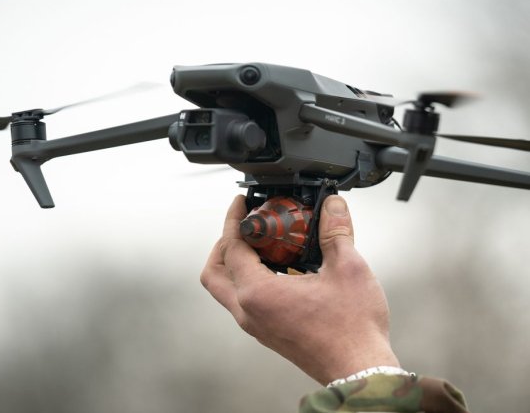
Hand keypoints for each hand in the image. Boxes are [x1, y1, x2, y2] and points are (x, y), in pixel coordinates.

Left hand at [200, 194, 399, 384]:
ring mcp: (256, 325)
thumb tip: (333, 206)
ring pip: (226, 290)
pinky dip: (249, 281)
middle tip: (243, 227)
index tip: (241, 204)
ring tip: (260, 244)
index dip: (234, 220)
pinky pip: (244, 302)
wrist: (359, 370)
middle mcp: (249, 312)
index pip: (231, 248)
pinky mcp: (267, 332)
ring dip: (235, 264)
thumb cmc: (352, 330)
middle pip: (215, 272)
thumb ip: (335, 231)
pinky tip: (278, 269)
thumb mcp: (347, 268)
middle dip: (224, 244)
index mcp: (258, 294)